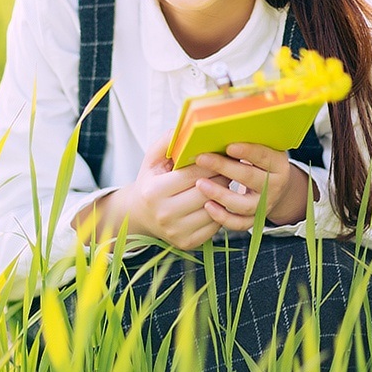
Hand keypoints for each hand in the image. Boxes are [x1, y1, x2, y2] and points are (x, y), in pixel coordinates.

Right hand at [74, 133, 226, 250]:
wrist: (140, 214)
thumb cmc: (151, 181)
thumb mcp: (153, 158)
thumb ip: (168, 140)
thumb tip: (188, 128)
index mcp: (154, 192)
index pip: (194, 175)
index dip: (212, 163)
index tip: (224, 153)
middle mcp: (164, 215)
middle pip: (207, 193)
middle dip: (222, 177)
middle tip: (231, 166)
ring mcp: (176, 232)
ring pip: (214, 210)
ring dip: (225, 195)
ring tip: (227, 181)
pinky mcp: (188, 244)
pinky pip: (215, 226)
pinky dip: (220, 212)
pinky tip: (220, 199)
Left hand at [193, 143, 312, 230]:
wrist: (274, 185)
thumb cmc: (259, 159)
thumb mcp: (261, 145)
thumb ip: (246, 137)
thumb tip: (217, 125)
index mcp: (278, 163)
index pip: (263, 156)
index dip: (247, 151)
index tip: (229, 146)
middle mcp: (275, 185)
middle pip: (250, 178)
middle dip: (224, 167)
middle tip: (202, 158)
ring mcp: (265, 205)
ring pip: (244, 204)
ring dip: (220, 194)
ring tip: (200, 184)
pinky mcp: (255, 219)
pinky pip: (239, 223)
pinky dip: (223, 217)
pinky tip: (207, 206)